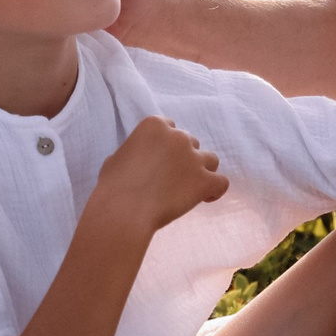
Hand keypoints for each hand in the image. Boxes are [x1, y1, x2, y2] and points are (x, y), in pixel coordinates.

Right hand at [93, 117, 227, 234]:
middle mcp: (178, 136)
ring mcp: (193, 158)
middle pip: (190, 143)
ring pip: (210, 159)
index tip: (160, 161)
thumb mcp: (116, 158)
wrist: (124, 210)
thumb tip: (139, 160)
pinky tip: (205, 198)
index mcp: (154, 125)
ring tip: (189, 188)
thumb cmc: (113, 186)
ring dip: (202, 170)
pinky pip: (222, 182)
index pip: (169, 128)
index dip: (166, 146)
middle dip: (183, 159)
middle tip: (170, 179)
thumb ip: (135, 152)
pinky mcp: (204, 180)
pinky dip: (215, 190)